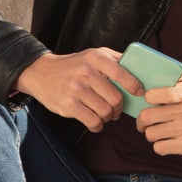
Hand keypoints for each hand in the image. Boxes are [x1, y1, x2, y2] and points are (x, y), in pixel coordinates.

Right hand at [15, 48, 139, 130]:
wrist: (41, 73)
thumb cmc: (74, 66)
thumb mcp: (93, 55)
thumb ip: (115, 60)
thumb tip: (141, 70)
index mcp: (96, 58)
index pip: (122, 73)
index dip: (134, 86)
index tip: (139, 93)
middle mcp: (86, 72)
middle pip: (116, 98)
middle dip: (119, 108)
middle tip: (116, 109)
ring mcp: (76, 89)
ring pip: (105, 112)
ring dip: (109, 117)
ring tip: (105, 114)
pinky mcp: (68, 105)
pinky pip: (93, 121)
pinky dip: (98, 126)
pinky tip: (96, 122)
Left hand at [139, 71, 181, 156]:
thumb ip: (178, 76)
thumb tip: (157, 73)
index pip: (154, 95)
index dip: (146, 99)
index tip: (149, 102)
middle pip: (147, 117)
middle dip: (142, 121)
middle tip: (145, 122)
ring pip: (151, 134)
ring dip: (152, 134)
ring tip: (158, 132)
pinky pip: (160, 148)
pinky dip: (160, 146)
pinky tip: (167, 141)